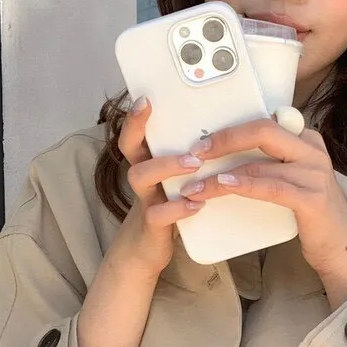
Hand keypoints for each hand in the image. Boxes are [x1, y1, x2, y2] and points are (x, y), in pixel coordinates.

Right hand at [112, 97, 207, 278]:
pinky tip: (197, 204)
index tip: (146, 98)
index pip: (136, 132)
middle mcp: (142, 176)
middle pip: (128, 147)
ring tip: (195, 164)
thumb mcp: (174, 178)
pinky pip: (158, 214)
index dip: (136, 116)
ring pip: (140, 176)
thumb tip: (218, 130)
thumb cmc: (168, 206)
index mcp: (148, 161)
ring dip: (168, 166)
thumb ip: (187, 156)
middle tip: (157, 112)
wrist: (146, 249)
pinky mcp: (152, 224)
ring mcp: (145, 199)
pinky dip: (177, 208)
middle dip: (139, 129)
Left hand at [179, 119, 346, 303]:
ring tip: (195, 186)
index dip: (231, 128)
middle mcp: (313, 151)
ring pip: (259, 163)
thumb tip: (225, 159)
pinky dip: (244, 185)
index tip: (203, 140)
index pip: (264, 123)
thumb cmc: (311, 216)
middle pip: (262, 131)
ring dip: (221, 175)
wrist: (342, 249)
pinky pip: (271, 186)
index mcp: (307, 140)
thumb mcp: (293, 180)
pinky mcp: (313, 199)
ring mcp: (315, 174)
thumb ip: (270, 164)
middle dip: (223, 139)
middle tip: (195, 153)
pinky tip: (223, 186)